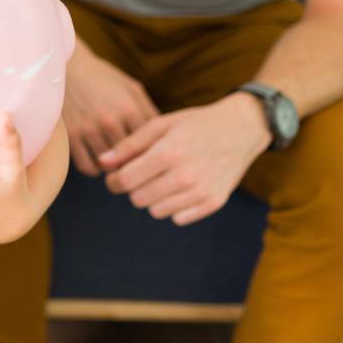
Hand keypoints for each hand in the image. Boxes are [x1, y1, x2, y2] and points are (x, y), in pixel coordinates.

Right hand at [63, 44, 159, 175]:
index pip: (149, 145)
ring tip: (117, 163)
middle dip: (134, 163)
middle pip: (130, 158)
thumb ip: (149, 113)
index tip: (152, 157)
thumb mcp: (132, 89)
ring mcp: (88, 129)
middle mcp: (110, 120)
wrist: (67, 67)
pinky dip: (95, 168)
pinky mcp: (71, 135)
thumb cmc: (104, 78)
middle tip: (136, 165)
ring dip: (114, 168)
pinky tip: (99, 161)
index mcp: (129, 109)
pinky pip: (87, 166)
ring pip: (109, 166)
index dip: (152, 154)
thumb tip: (165, 141)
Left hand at [98, 93, 271, 225]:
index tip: (114, 176)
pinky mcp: (214, 203)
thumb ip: (128, 145)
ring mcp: (201, 192)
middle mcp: (185, 176)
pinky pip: (178, 218)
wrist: (240, 129)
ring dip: (153, 198)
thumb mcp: (160, 125)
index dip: (113, 181)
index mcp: (167, 153)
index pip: (124, 181)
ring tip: (162, 178)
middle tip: (141, 175)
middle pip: (138, 199)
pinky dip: (174, 206)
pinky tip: (180, 188)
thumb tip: (102, 163)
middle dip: (133, 188)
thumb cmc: (194, 124)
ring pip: (156, 211)